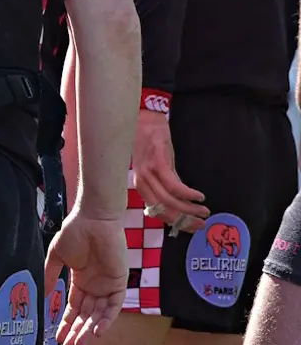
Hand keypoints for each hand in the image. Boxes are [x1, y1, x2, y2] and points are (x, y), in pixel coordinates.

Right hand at [46, 213, 127, 344]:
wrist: (93, 219)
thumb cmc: (74, 233)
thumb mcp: (56, 256)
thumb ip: (51, 276)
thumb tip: (44, 296)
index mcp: (80, 281)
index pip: (73, 308)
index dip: (65, 323)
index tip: (56, 337)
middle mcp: (94, 287)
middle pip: (85, 316)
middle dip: (76, 332)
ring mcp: (107, 286)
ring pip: (98, 315)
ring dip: (89, 330)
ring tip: (79, 344)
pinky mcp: (118, 283)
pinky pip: (113, 306)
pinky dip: (106, 319)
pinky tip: (96, 331)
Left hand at [131, 108, 207, 233]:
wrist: (145, 117)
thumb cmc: (150, 141)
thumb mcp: (153, 166)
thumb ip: (162, 183)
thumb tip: (179, 200)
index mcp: (140, 184)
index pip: (156, 211)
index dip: (174, 222)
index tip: (190, 227)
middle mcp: (142, 181)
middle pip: (162, 209)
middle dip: (183, 220)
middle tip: (201, 225)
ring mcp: (149, 172)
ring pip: (169, 200)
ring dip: (189, 209)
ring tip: (204, 211)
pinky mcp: (158, 162)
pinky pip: (174, 185)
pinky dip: (188, 194)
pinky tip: (199, 196)